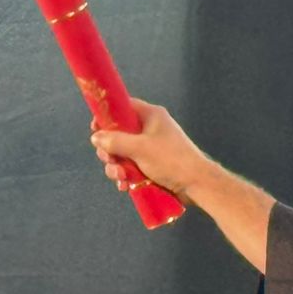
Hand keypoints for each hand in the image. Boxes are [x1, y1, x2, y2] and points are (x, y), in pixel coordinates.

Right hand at [91, 98, 213, 199]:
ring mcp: (151, 148)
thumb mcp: (139, 148)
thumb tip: (96, 137)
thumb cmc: (171, 160)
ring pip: (123, 154)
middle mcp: (150, 129)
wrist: (197, 184)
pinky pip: (132, 167)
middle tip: (109, 160)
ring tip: (120, 178)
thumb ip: (115, 141)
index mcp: (151, 116)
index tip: (95, 129)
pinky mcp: (152, 165)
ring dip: (116, 167)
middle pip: (118, 134)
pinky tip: (125, 186)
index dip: (107, 116)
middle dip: (110, 150)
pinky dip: (126, 175)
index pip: (123, 107)